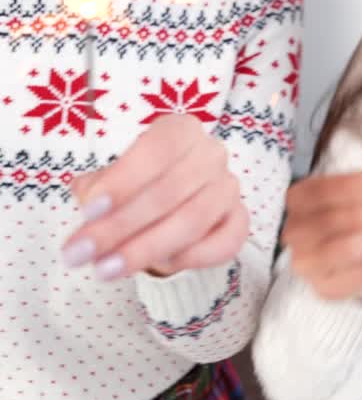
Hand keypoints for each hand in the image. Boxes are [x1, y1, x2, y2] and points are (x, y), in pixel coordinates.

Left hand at [64, 114, 248, 279]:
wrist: (168, 207)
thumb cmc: (135, 188)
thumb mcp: (109, 181)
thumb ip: (96, 189)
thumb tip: (87, 199)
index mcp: (181, 130)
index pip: (156, 150)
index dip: (123, 181)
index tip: (89, 211)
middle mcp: (211, 153)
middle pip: (169, 191)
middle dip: (121, 226)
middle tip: (84, 253)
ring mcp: (229, 187)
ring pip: (193, 221)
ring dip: (146, 248)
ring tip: (107, 269)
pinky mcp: (240, 220)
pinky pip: (225, 243)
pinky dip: (192, 257)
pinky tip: (160, 267)